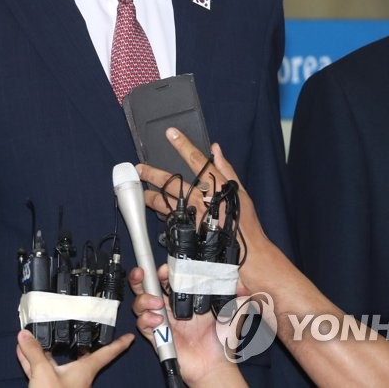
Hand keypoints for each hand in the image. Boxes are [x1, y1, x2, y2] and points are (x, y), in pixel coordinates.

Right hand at [16, 329, 133, 387]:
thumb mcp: (43, 373)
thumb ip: (34, 353)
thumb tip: (25, 334)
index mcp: (84, 371)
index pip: (106, 354)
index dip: (119, 344)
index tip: (130, 337)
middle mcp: (76, 377)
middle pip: (77, 355)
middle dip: (72, 342)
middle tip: (73, 327)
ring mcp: (62, 384)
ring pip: (54, 362)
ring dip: (43, 350)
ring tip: (33, 334)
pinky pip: (41, 371)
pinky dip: (32, 361)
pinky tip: (22, 351)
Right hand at [129, 265, 246, 387]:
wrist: (215, 365)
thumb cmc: (221, 341)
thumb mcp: (230, 316)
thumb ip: (234, 301)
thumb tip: (241, 287)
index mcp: (183, 298)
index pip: (167, 278)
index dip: (162, 271)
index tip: (165, 269)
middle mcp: (169, 307)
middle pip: (147, 287)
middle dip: (140, 277)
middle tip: (142, 273)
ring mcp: (162, 321)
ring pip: (140, 303)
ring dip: (144, 299)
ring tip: (157, 303)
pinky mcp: (157, 336)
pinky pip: (143, 324)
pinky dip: (146, 319)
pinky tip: (158, 320)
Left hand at [137, 128, 275, 295]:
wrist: (248, 254)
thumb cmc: (246, 224)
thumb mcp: (240, 192)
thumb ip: (226, 169)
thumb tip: (215, 148)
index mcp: (217, 186)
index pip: (197, 160)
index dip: (182, 145)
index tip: (170, 133)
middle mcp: (203, 198)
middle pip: (171, 181)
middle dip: (152, 173)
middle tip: (140, 168)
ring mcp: (192, 216)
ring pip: (164, 201)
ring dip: (150, 196)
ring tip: (142, 192)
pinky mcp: (187, 232)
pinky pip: (168, 220)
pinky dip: (161, 214)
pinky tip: (154, 211)